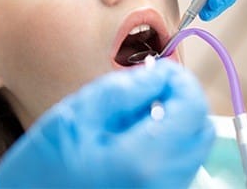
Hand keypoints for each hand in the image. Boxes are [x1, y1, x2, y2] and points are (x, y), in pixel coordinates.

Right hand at [0, 60, 214, 187]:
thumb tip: (160, 73)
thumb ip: (125, 89)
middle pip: (200, 127)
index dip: (181, 79)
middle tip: (148, 86)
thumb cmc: (46, 164)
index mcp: (143, 161)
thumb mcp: (80, 113)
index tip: (162, 68)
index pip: (192, 108)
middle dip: (179, 98)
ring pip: (193, 144)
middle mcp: (163, 184)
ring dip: (173, 117)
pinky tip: (133, 133)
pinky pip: (179, 160)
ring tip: (134, 112)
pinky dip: (166, 137)